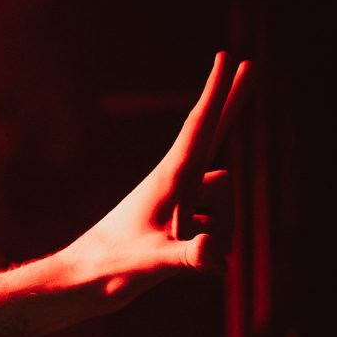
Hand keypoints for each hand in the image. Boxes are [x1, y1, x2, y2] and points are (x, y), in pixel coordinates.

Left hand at [64, 52, 249, 300]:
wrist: (85, 279)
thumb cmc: (114, 267)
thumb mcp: (155, 263)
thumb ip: (188, 258)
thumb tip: (216, 256)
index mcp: (171, 175)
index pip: (201, 124)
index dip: (217, 91)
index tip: (227, 56)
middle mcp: (176, 180)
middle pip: (216, 135)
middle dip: (234, 102)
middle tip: (250, 63)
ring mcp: (179, 200)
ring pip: (226, 204)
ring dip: (215, 231)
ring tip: (172, 246)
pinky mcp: (180, 219)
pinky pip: (218, 228)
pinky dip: (210, 247)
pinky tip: (183, 257)